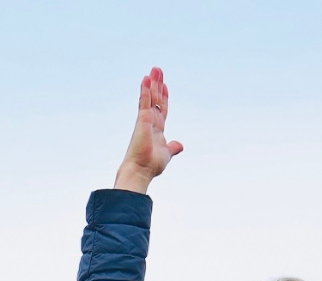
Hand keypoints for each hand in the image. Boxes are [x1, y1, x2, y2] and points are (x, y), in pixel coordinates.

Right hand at [114, 67, 182, 193]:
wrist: (140, 170)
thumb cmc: (150, 165)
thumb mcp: (166, 154)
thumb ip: (172, 147)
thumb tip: (180, 145)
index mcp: (157, 130)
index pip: (162, 109)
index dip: (164, 98)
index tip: (165, 86)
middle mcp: (150, 122)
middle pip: (156, 99)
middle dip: (157, 85)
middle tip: (158, 70)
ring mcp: (145, 120)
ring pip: (150, 97)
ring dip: (152, 83)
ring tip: (155, 69)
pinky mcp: (142, 119)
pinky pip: (144, 101)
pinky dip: (145, 90)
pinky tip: (146, 78)